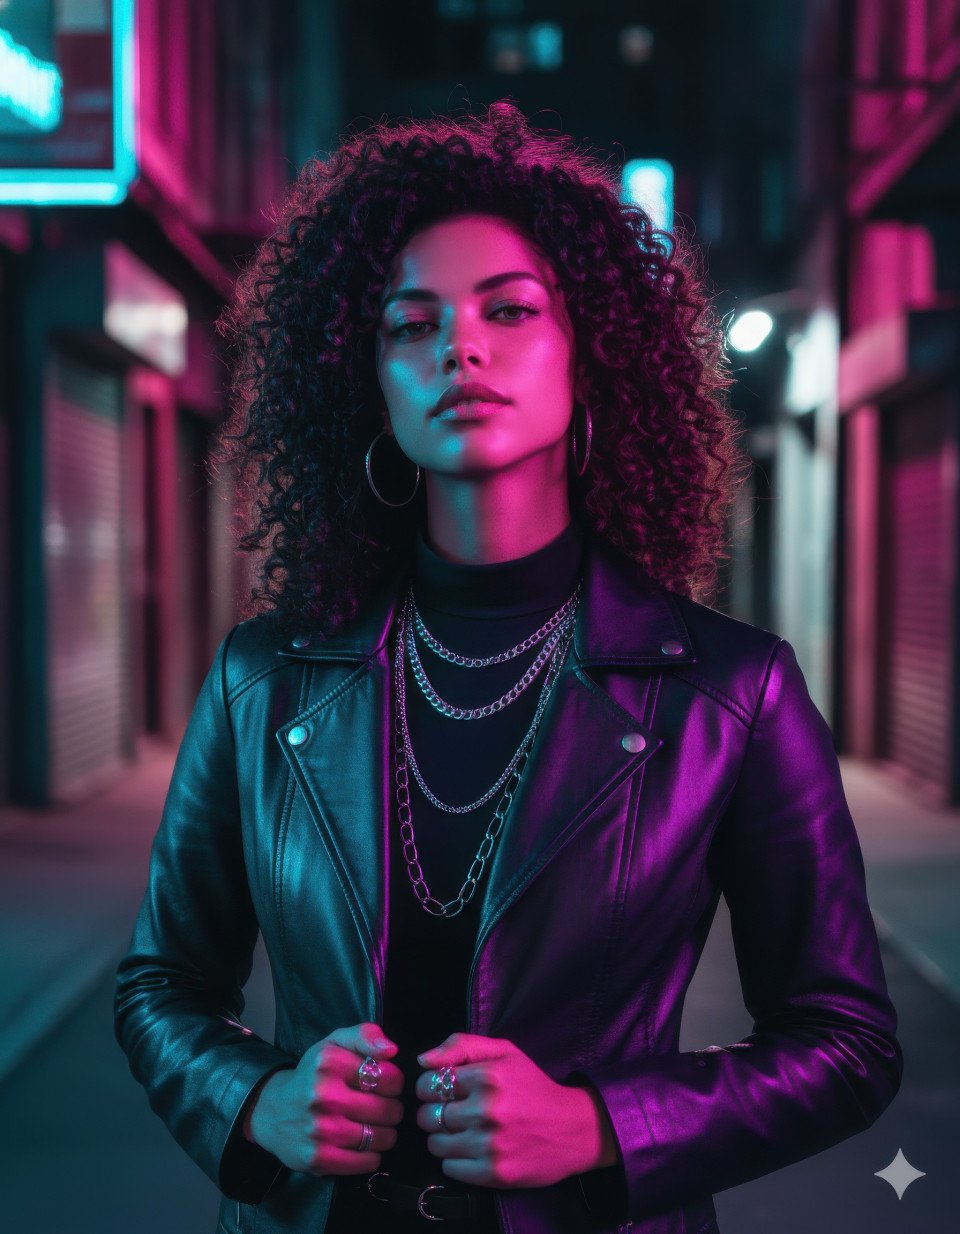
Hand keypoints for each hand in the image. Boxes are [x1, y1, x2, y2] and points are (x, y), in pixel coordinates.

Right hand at [246, 1022, 403, 1175]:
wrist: (271, 1111)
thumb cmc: (312, 1074)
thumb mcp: (334, 1043)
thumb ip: (365, 1035)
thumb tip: (391, 1050)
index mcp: (330, 1062)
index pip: (388, 1077)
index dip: (394, 1083)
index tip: (385, 1085)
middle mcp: (324, 1095)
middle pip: (388, 1110)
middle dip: (392, 1110)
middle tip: (382, 1109)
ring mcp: (320, 1129)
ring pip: (381, 1137)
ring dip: (385, 1134)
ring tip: (374, 1127)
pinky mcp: (318, 1159)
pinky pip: (367, 1162)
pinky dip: (372, 1156)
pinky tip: (362, 1146)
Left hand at [415, 1033, 615, 1187]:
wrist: (573, 1128)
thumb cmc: (533, 1087)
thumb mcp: (504, 1052)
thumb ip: (461, 1046)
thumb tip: (422, 1060)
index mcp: (488, 1076)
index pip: (429, 1083)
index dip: (430, 1087)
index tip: (443, 1091)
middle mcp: (487, 1110)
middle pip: (428, 1116)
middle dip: (434, 1113)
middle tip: (453, 1113)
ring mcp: (490, 1144)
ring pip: (435, 1144)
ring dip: (443, 1138)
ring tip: (464, 1131)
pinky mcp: (495, 1173)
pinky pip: (449, 1168)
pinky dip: (455, 1160)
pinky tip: (473, 1149)